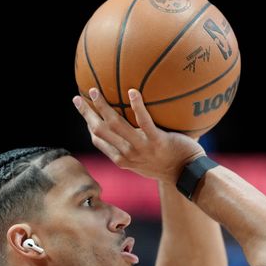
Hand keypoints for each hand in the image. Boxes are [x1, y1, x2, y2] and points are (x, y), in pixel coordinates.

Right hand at [73, 88, 205, 184]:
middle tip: (78, 98)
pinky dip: (137, 106)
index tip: (85, 113)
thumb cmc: (170, 166)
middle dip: (86, 114)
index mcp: (123, 159)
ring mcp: (141, 148)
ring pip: (115, 125)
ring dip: (102, 106)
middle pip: (100, 131)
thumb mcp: (146, 163)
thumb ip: (136, 149)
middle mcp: (128, 154)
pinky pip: (144, 121)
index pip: (99, 141)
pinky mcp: (157, 141)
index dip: (89, 126)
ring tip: (96, 90)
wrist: (188, 175)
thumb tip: (133, 129)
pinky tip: (132, 91)